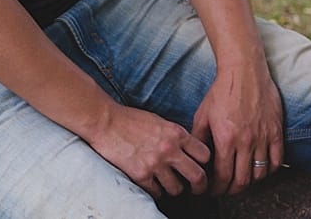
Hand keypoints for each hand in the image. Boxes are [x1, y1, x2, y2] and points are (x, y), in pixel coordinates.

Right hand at [86, 105, 211, 199]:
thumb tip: (188, 150)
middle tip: (197, 188)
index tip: (200, 167)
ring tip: (169, 184)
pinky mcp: (141, 174)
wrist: (105, 121)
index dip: (204, 163)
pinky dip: (156, 190)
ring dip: (174, 188)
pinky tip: (153, 183)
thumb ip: (175, 135)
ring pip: (177, 188)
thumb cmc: (129, 119)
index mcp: (176, 133)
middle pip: (198, 176)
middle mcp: (169, 149)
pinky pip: (157, 192)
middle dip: (200, 186)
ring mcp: (155, 163)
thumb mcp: (159, 121)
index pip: (205, 155)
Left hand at [191, 63, 284, 195]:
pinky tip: (260, 170)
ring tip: (241, 180)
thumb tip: (195, 156)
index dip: (217, 188)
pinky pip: (276, 161)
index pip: (223, 175)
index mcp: (225, 139)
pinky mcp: (276, 132)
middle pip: (242, 180)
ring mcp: (263, 138)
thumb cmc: (221, 91)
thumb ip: (198, 137)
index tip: (212, 190)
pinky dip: (269, 170)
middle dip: (232, 190)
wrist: (244, 72)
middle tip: (226, 190)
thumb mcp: (202, 114)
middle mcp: (246, 142)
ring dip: (250, 182)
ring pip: (260, 173)